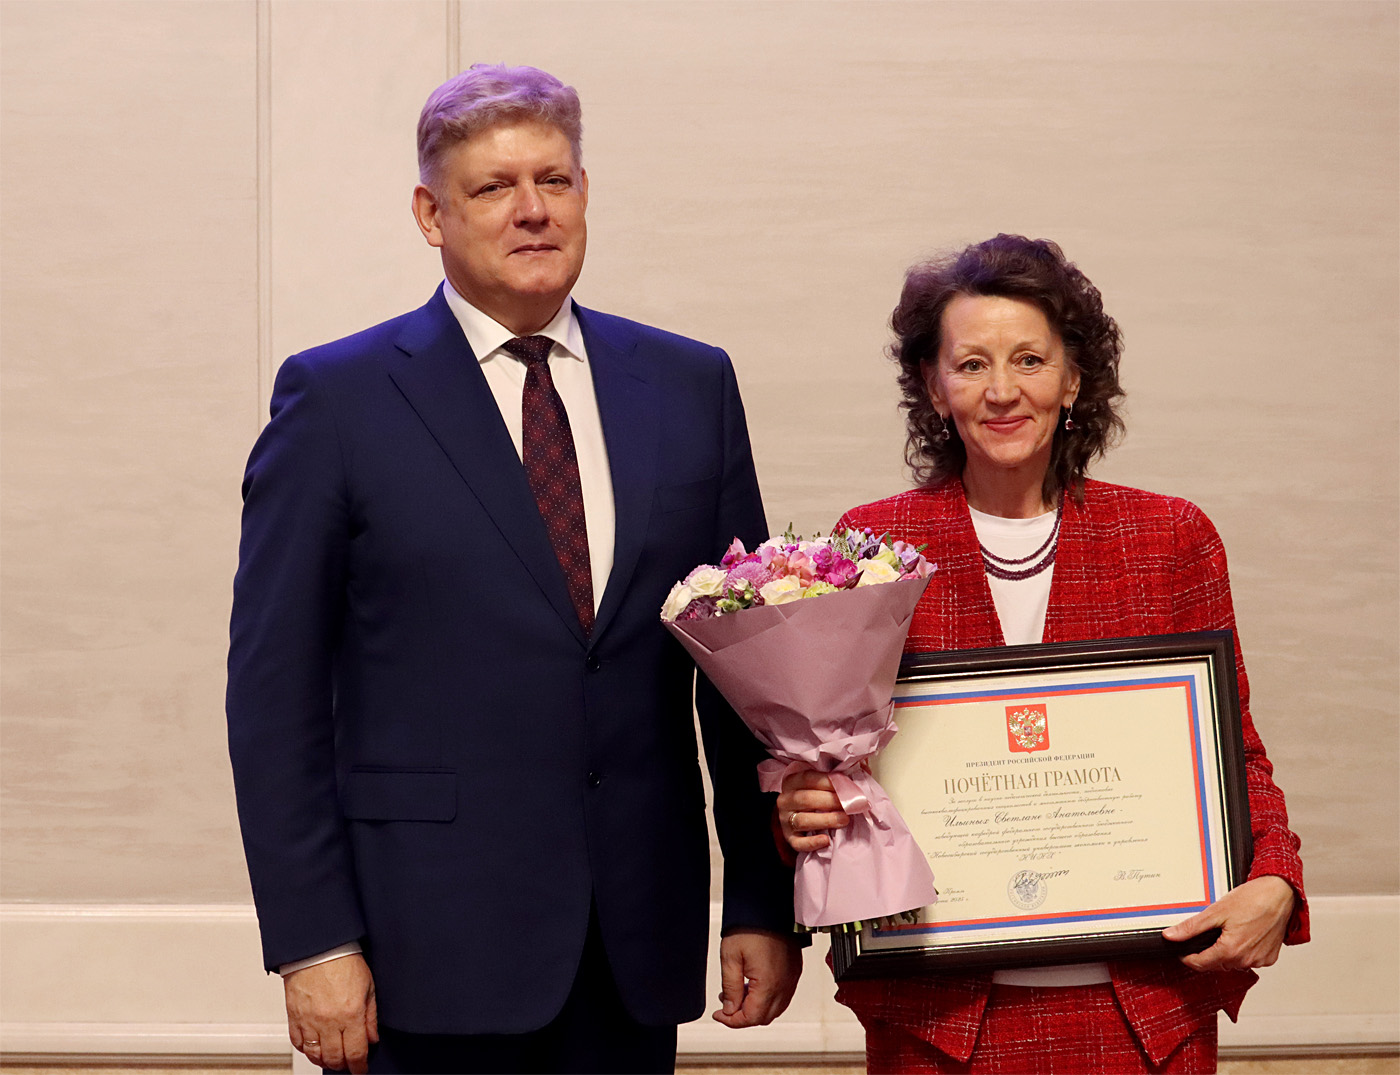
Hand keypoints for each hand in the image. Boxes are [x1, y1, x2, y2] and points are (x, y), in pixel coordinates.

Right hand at [284, 953, 378, 1072]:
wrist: (319, 947)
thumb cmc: (344, 961)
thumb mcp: (369, 986)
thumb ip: (371, 1016)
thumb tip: (372, 1038)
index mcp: (351, 1014)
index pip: (356, 1052)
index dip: (359, 1066)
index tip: (361, 1069)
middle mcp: (329, 1021)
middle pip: (334, 1058)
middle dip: (343, 1065)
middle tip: (348, 1063)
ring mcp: (309, 1020)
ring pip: (315, 1055)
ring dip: (324, 1061)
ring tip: (332, 1058)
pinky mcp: (294, 1016)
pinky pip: (298, 1043)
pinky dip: (306, 1050)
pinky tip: (314, 1047)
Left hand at [711, 928, 802, 1027]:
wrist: (767, 904)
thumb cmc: (750, 925)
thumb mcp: (730, 957)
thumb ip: (730, 988)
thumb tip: (729, 1009)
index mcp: (769, 983)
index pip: (751, 1017)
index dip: (732, 1020)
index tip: (720, 1014)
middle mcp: (784, 984)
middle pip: (765, 1017)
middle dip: (744, 1016)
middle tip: (726, 1005)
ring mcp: (792, 977)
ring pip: (775, 1008)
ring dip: (756, 1007)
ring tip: (738, 992)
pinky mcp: (795, 970)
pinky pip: (783, 995)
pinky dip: (768, 997)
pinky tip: (753, 985)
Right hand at [775, 769, 848, 852]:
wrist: (795, 815)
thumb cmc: (813, 795)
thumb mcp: (818, 784)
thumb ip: (833, 779)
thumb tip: (858, 777)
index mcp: (791, 782)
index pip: (808, 779)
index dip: (827, 782)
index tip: (846, 786)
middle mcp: (785, 800)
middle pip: (805, 799)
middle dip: (830, 801)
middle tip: (850, 805)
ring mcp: (784, 820)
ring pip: (802, 821)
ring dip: (826, 820)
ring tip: (845, 820)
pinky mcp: (789, 838)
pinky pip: (798, 843)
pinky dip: (812, 842)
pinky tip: (826, 840)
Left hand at [1163, 875, 1295, 972]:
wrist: (1280, 895)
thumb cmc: (1252, 900)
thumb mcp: (1216, 911)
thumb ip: (1191, 927)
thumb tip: (1171, 935)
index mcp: (1230, 951)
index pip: (1200, 964)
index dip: (1187, 958)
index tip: (1182, 952)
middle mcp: (1246, 960)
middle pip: (1216, 965)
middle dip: (1206, 954)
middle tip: (1205, 936)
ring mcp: (1259, 960)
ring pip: (1233, 964)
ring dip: (1225, 954)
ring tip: (1224, 933)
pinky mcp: (1269, 958)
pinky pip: (1249, 960)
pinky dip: (1241, 952)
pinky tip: (1241, 937)